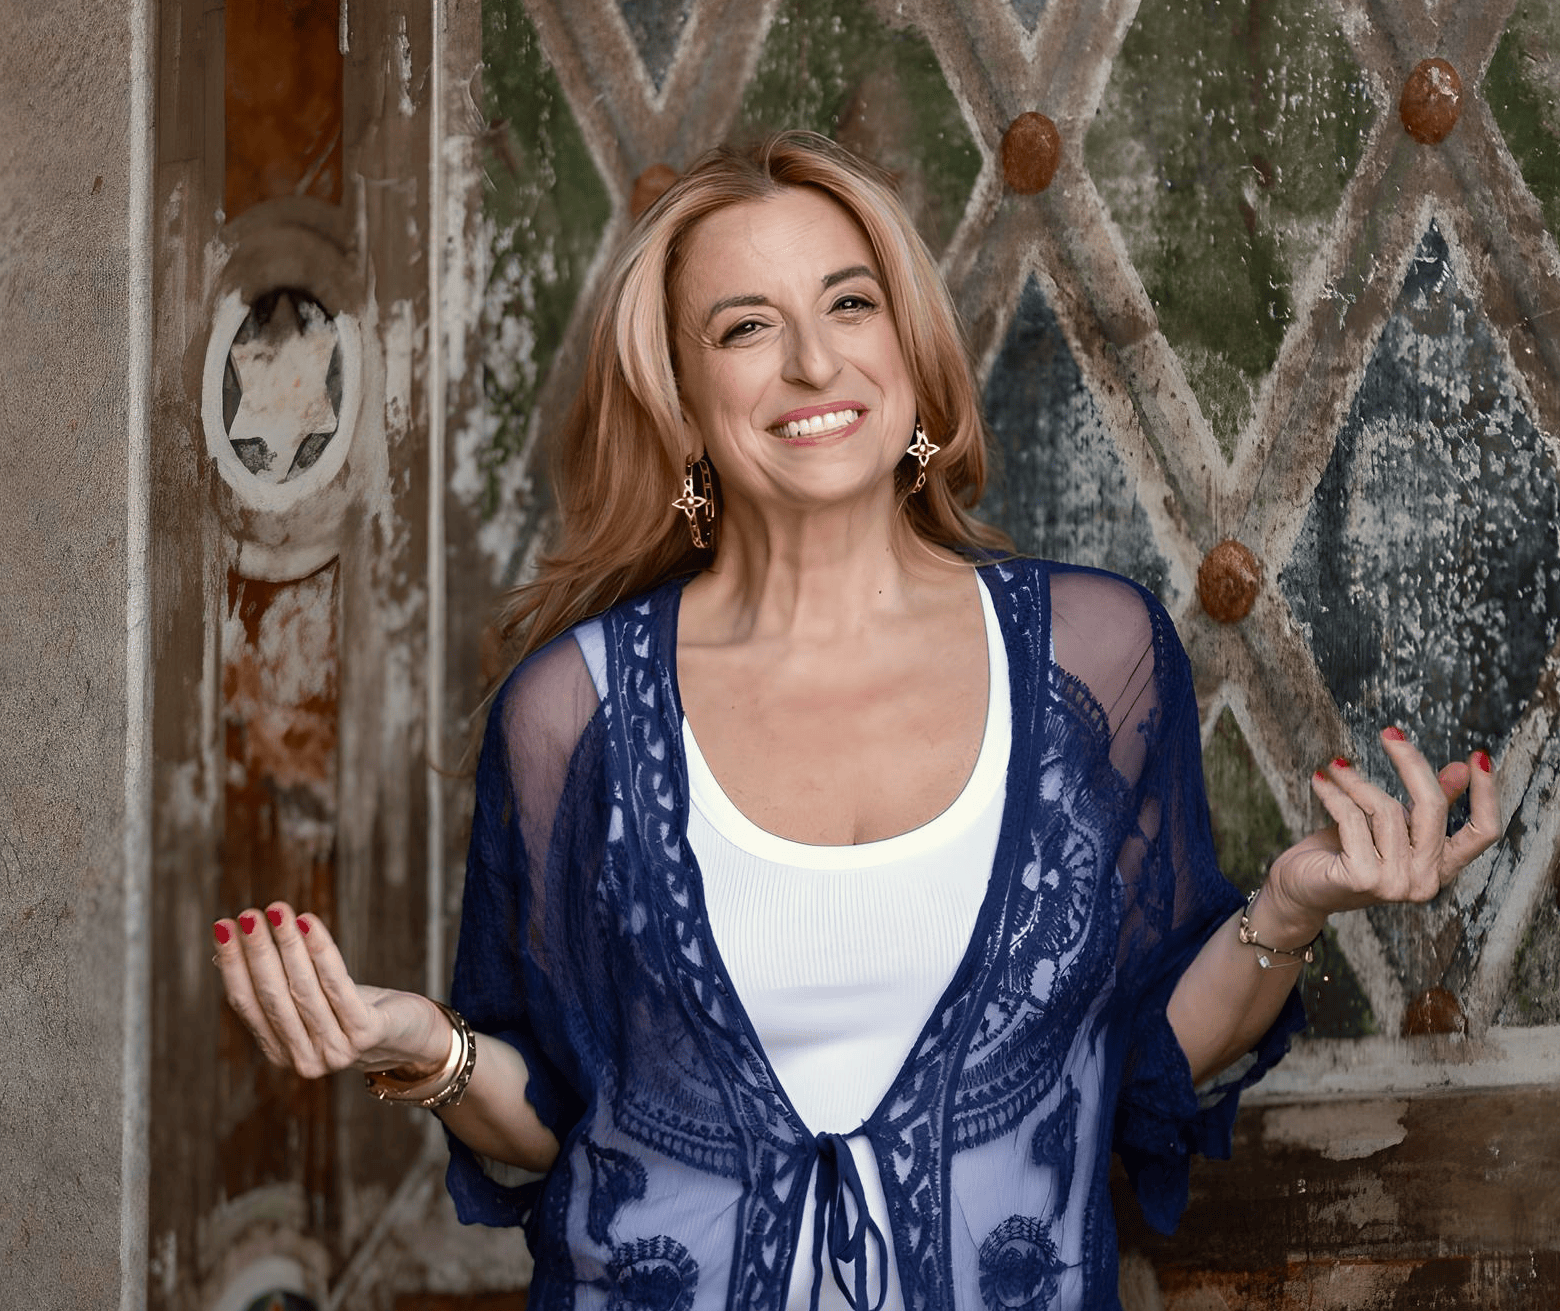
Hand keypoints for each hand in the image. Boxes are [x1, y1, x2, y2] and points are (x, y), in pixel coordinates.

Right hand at [212, 902, 448, 1078]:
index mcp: (281, 1052)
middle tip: (248, 915)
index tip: (222, 926)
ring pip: (304, 989)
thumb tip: (225, 952)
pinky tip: (310, 922)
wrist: (412, 1036)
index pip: (248, 1004)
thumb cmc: (354, 1010)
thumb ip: (273, 985)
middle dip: (258, 952)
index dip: (234, 964)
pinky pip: (338, 985)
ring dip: (288, 945)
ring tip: (277, 910)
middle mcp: (305, 1059)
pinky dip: (321, 951)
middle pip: (273, 997)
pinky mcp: (366, 1033)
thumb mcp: (311, 999)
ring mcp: (336, 1050)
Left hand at [1261, 728, 1499, 938]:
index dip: (1487, 794)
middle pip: (1433, 808)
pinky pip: (1352, 818)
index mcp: (1440, 869)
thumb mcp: (1390, 827)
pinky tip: (1321, 780)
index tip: (1479, 757)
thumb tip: (1460, 768)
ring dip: (1355, 780)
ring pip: (1385, 809)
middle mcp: (1425, 881)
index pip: (1483, 833)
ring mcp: (1395, 884)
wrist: (1301, 890)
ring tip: (1336, 766)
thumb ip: (1425, 805)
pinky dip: (1334, 794)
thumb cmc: (1346, 855)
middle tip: (1390, 733)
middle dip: (1411, 763)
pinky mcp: (1361, 878)